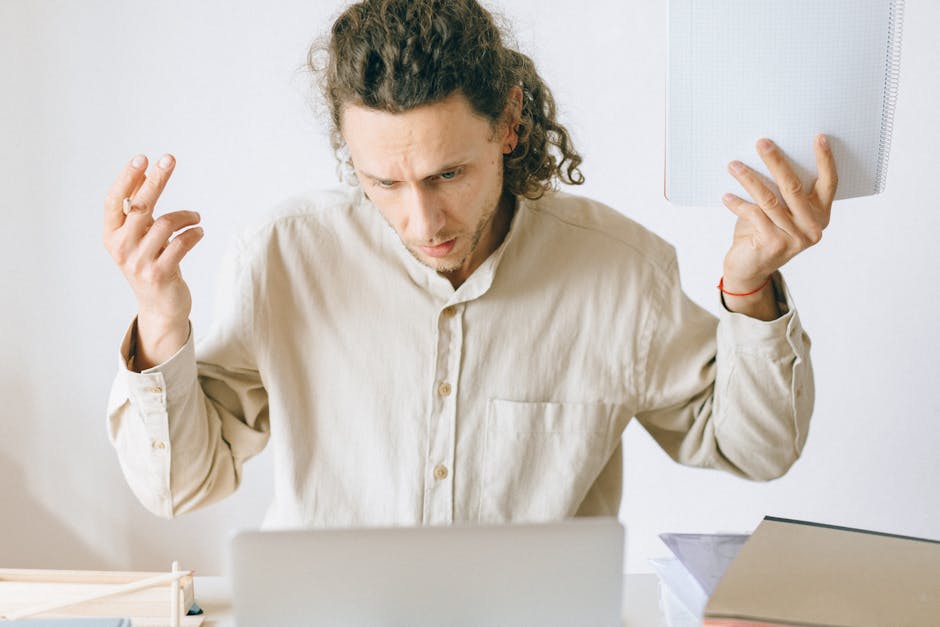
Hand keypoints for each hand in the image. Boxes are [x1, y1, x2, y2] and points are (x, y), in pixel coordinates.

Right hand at [102, 154, 203, 367]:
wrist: (160, 307)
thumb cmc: (151, 263)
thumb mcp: (139, 238)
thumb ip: (138, 211)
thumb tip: (145, 171)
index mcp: (111, 235)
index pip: (114, 201)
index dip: (127, 179)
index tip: (143, 158)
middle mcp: (121, 248)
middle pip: (140, 206)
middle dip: (156, 179)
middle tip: (169, 159)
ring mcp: (139, 263)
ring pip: (166, 224)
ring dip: (186, 216)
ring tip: (196, 218)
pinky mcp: (160, 274)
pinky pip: (181, 243)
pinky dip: (194, 233)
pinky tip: (199, 232)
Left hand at [721, 135, 836, 294]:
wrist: (750, 269)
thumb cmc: (764, 233)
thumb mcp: (779, 212)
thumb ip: (782, 192)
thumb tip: (768, 155)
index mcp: (821, 215)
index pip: (829, 183)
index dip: (825, 160)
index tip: (819, 137)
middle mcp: (813, 227)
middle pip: (794, 187)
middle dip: (776, 162)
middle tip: (762, 143)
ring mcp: (795, 238)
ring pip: (771, 200)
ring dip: (749, 180)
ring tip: (734, 166)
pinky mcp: (774, 244)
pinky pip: (754, 215)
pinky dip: (738, 204)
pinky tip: (726, 196)